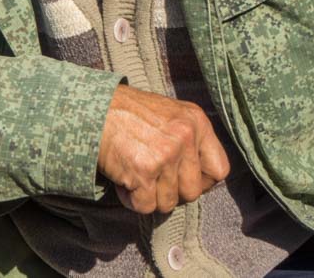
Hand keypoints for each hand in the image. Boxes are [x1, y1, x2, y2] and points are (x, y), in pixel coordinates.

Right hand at [97, 85, 230, 212]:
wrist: (94, 108)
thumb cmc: (130, 113)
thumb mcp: (171, 114)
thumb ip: (190, 140)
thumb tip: (200, 179)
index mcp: (197, 122)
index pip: (219, 170)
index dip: (202, 182)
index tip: (182, 179)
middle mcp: (185, 137)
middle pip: (193, 192)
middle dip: (171, 191)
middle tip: (152, 176)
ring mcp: (165, 154)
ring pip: (168, 202)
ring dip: (149, 195)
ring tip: (135, 172)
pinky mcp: (143, 171)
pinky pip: (146, 206)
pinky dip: (131, 199)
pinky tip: (123, 178)